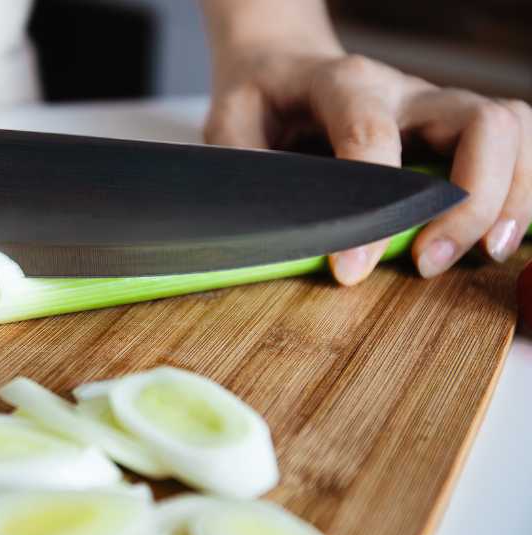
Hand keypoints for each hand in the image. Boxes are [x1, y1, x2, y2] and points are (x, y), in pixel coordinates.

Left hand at [202, 26, 530, 283]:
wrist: (284, 67)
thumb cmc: (259, 102)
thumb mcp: (230, 126)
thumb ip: (245, 170)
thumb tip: (264, 230)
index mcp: (343, 82)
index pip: (372, 137)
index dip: (370, 209)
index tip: (349, 270)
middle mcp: (404, 89)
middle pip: (480, 124)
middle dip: (467, 202)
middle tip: (426, 264)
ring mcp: (437, 107)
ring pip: (512, 131)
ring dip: (510, 198)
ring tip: (479, 255)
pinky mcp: (454, 129)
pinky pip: (515, 148)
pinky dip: (519, 194)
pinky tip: (493, 239)